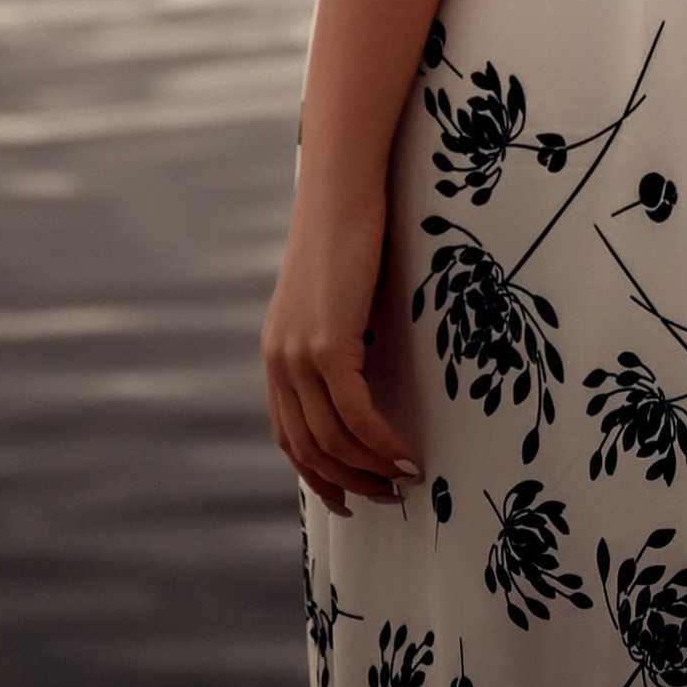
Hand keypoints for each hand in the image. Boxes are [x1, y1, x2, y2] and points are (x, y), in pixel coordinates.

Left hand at [263, 174, 420, 516]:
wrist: (340, 188)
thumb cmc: (348, 234)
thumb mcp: (334, 298)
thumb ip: (335, 339)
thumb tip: (365, 376)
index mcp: (278, 353)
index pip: (289, 435)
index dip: (317, 475)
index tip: (348, 498)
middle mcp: (280, 361)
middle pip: (308, 448)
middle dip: (348, 482)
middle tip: (388, 497)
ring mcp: (299, 354)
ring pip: (333, 439)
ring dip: (371, 469)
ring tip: (406, 479)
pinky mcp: (327, 344)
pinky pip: (355, 414)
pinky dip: (382, 441)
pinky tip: (408, 453)